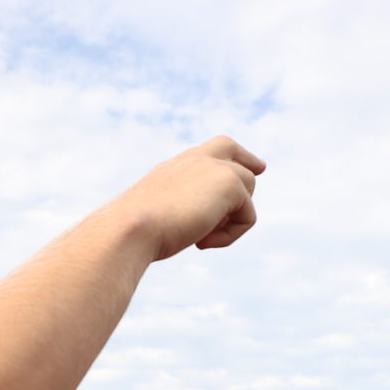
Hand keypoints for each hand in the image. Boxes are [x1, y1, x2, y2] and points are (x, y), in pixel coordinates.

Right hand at [115, 137, 263, 260]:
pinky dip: (230, 235)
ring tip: (201, 235)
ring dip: (231, 221)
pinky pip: (248, 216)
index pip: (218, 148)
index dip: (239, 157)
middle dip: (248, 176)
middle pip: (239, 158)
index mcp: (178, 166)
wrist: (132, 227)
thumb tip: (197, 223)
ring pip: (248, 190)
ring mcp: (215, 167)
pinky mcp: (230, 183)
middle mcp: (197, 159)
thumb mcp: (157, 217)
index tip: (257, 166)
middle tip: (253, 187)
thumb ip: (179, 210)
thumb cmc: (136, 231)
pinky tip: (202, 241)